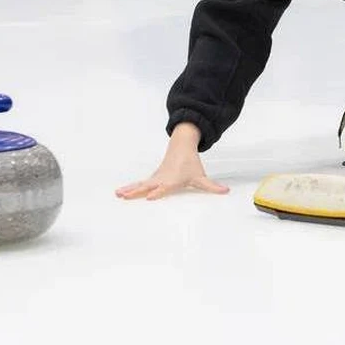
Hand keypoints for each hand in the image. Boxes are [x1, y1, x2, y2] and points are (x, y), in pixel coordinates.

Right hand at [115, 122, 229, 200]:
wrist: (181, 147)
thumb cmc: (190, 163)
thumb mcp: (201, 176)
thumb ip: (212, 187)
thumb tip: (226, 191)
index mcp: (172, 180)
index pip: (163, 188)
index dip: (157, 192)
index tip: (149, 196)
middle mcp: (162, 179)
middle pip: (147, 186)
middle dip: (137, 191)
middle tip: (126, 196)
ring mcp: (155, 178)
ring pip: (140, 184)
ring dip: (129, 189)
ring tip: (118, 195)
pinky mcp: (152, 178)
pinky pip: (139, 184)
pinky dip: (130, 188)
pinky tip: (120, 193)